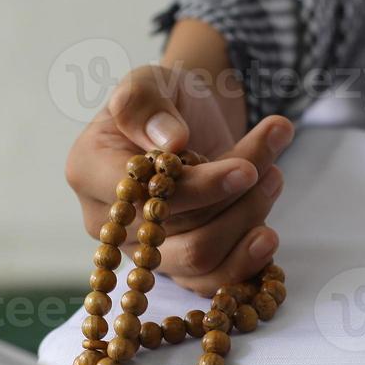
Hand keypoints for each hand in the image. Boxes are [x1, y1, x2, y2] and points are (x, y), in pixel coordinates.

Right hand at [65, 62, 293, 295]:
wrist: (184, 119)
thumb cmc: (162, 99)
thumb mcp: (150, 81)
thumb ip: (147, 104)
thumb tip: (169, 141)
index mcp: (90, 172)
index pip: (145, 198)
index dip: (198, 188)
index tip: (246, 168)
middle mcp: (110, 222)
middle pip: (177, 235)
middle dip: (234, 203)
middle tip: (270, 169)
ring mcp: (142, 251)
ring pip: (201, 259)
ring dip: (246, 221)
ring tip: (274, 178)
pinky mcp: (175, 267)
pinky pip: (212, 283)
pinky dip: (246, 260)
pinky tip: (267, 234)